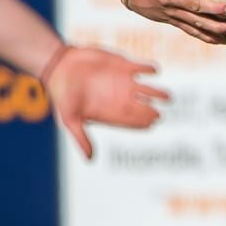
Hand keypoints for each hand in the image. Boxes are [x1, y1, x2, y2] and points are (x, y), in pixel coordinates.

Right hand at [41, 46, 169, 157]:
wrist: (59, 66)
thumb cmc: (63, 95)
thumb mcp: (69, 119)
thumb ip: (81, 138)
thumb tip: (90, 160)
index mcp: (111, 113)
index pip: (133, 122)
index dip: (143, 123)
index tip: (151, 123)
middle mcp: (121, 99)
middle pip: (144, 108)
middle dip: (152, 111)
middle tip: (158, 113)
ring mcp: (124, 82)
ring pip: (149, 89)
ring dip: (159, 93)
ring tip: (166, 97)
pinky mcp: (123, 65)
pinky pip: (142, 69)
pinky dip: (149, 69)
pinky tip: (153, 71)